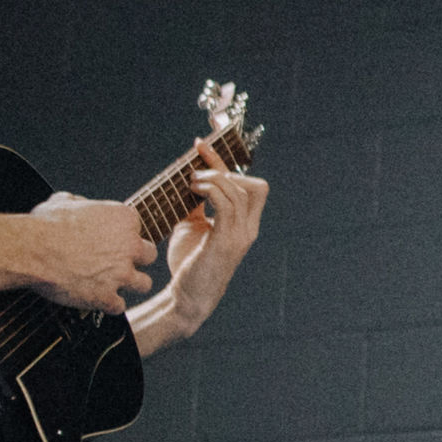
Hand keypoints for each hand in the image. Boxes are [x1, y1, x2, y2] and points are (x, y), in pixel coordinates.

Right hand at [29, 193, 151, 313]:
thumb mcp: (65, 202)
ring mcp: (121, 274)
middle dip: (135, 260)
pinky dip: (108, 305)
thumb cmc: (45, 224)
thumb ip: (82, 203)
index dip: (123, 236)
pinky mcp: (107, 296)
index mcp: (124, 219)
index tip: (110, 241)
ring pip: (144, 284)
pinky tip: (96, 299)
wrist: (32, 250)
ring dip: (129, 285)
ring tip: (112, 284)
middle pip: (149, 255)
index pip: (137, 228)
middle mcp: (130, 246)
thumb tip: (80, 204)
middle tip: (117, 263)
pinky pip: (119, 306)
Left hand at [153, 140, 268, 332]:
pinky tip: (193, 191)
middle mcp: (249, 229)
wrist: (187, 297)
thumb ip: (196, 206)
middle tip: (197, 171)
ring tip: (191, 183)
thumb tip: (188, 181)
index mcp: (245, 225)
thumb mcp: (192, 227)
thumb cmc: (189, 263)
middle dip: (225, 168)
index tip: (200, 144)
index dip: (225, 160)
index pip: (248, 185)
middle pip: (255, 185)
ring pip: (241, 191)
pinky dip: (211, 191)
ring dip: (214, 179)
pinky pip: (227, 205)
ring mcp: (241, 236)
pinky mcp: (226, 241)